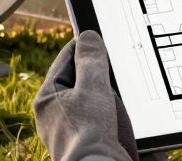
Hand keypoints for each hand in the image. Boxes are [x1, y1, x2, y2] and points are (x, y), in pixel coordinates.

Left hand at [34, 30, 139, 160]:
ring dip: (115, 96)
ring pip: (98, 102)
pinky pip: (109, 122)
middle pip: (83, 82)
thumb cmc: (88, 134)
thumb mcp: (92, 89)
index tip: (100, 36)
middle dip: (103, 74)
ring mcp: (75, 132)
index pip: (66, 61)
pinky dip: (122, 116)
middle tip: (119, 62)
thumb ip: (91, 61)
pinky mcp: (93, 144)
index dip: (84, 47)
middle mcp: (58, 116)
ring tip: (129, 87)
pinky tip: (133, 112)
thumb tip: (88, 37)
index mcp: (48, 99)